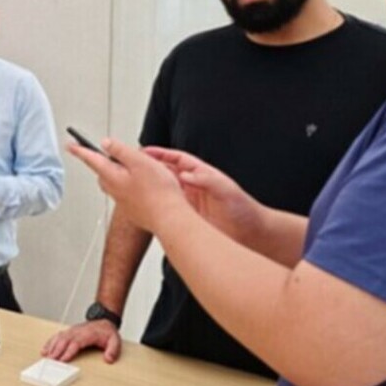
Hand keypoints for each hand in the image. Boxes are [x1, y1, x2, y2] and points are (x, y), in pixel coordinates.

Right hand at [41, 320, 121, 362]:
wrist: (104, 321)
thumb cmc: (107, 332)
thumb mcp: (115, 341)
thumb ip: (113, 350)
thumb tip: (108, 359)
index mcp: (88, 334)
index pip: (76, 342)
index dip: (68, 351)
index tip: (62, 360)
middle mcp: (78, 331)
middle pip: (65, 340)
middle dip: (57, 351)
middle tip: (50, 361)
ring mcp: (72, 331)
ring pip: (59, 337)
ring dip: (52, 347)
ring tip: (46, 357)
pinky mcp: (69, 332)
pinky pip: (57, 336)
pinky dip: (50, 342)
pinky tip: (45, 350)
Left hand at [68, 139, 186, 234]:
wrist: (170, 219)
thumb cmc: (158, 192)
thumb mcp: (139, 161)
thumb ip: (120, 150)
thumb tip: (105, 143)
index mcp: (112, 176)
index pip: (91, 159)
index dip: (80, 150)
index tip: (70, 145)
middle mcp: (114, 190)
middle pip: (102, 172)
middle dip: (100, 162)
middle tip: (100, 154)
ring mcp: (123, 201)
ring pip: (113, 183)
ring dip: (116, 173)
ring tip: (126, 166)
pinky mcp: (133, 210)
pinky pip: (125, 193)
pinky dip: (128, 185)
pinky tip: (142, 184)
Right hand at [144, 147, 263, 243]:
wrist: (252, 234)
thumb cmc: (243, 209)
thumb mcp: (226, 189)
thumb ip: (206, 180)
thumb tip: (187, 175)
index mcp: (202, 175)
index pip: (177, 160)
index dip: (161, 154)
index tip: (145, 151)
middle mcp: (193, 187)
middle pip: (167, 173)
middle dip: (150, 168)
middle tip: (134, 165)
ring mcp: (189, 203)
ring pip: (165, 191)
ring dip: (151, 187)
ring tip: (135, 185)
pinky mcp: (188, 218)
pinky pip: (169, 209)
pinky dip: (158, 207)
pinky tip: (147, 207)